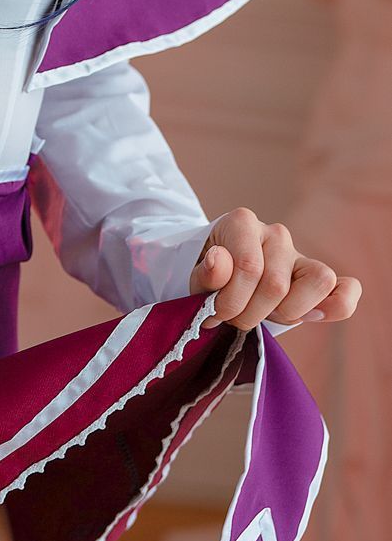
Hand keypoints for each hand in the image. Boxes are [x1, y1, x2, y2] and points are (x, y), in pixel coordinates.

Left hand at [188, 205, 362, 330]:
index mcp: (242, 223)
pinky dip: (338, 305)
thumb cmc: (207, 277)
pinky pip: (346, 288)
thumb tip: (219, 258)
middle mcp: (275, 233)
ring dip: (286, 313)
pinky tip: (314, 317)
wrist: (217, 277)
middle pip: (277, 285)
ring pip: (318, 282)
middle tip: (231, 317)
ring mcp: (299, 254)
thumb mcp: (194, 277)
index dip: (231, 302)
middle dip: (249, 314)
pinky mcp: (317, 277)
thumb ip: (205, 273)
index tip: (212, 313)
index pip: (249, 269)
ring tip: (260, 314)